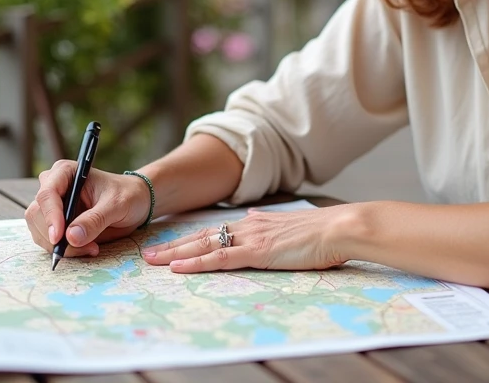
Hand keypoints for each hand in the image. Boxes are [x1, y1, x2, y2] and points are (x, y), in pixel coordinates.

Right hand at [24, 161, 150, 256]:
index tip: (59, 238)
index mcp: (65, 172)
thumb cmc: (127, 195)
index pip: (47, 194)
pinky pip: (48, 242)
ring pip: (40, 231)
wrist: (135, 202)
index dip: (50, 217)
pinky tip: (88, 248)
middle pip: (37, 215)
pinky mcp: (55, 224)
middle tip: (87, 248)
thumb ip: (95, 220)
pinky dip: (65, 250)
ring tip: (92, 247)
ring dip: (62, 247)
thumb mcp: (116, 205)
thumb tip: (71, 237)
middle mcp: (53, 187)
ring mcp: (52, 207)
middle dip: (57, 237)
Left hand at [142, 205, 353, 272]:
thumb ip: (272, 226)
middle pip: (202, 236)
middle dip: (173, 246)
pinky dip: (196, 263)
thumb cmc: (325, 233)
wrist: (340, 228)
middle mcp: (248, 227)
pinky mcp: (257, 252)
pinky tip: (178, 268)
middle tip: (148, 253)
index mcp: (257, 223)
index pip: (216, 231)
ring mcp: (251, 239)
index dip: (191, 239)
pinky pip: (219, 258)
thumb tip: (257, 220)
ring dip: (175, 254)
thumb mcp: (293, 228)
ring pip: (203, 246)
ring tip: (152, 261)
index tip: (171, 245)